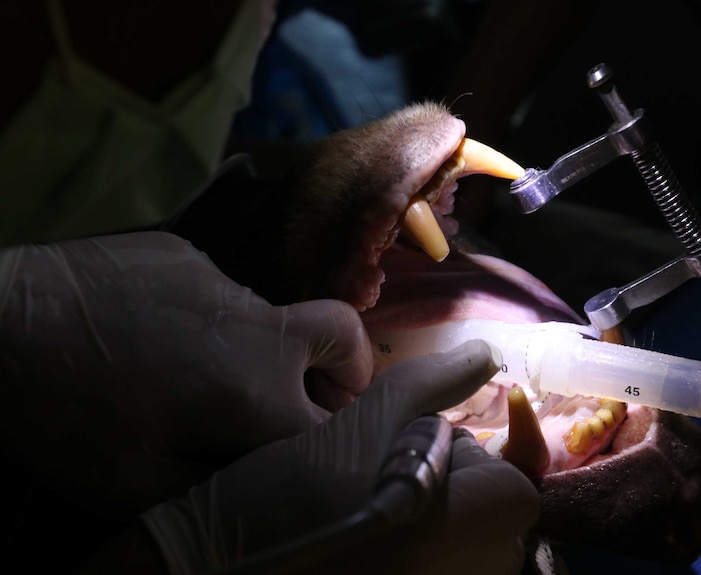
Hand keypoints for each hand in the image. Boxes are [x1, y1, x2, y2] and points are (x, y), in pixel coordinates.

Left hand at [0, 232, 371, 515]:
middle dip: (347, 371)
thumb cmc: (62, 412)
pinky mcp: (186, 253)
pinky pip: (223, 294)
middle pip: (342, 335)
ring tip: (195, 376)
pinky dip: (213, 323)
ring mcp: (221, 279)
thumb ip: (216, 489)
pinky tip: (155, 337)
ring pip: (275, 318)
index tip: (317, 457)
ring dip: (263, 352)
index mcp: (253, 389)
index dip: (334, 446)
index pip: (333, 423)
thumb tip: (256, 480)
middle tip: (311, 399)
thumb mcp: (131, 485)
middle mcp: (255, 325)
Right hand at [143, 340, 539, 574]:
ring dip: (444, 515)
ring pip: (472, 547)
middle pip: (498, 520)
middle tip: (399, 465)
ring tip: (381, 494)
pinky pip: (441, 567)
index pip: (519, 490)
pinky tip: (374, 528)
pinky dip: (423, 545)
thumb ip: (430, 383)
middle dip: (462, 485)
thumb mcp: (360, 422)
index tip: (427, 445)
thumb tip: (487, 354)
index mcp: (455, 529)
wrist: (212, 562)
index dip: (481, 461)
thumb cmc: (288, 491)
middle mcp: (457, 572)